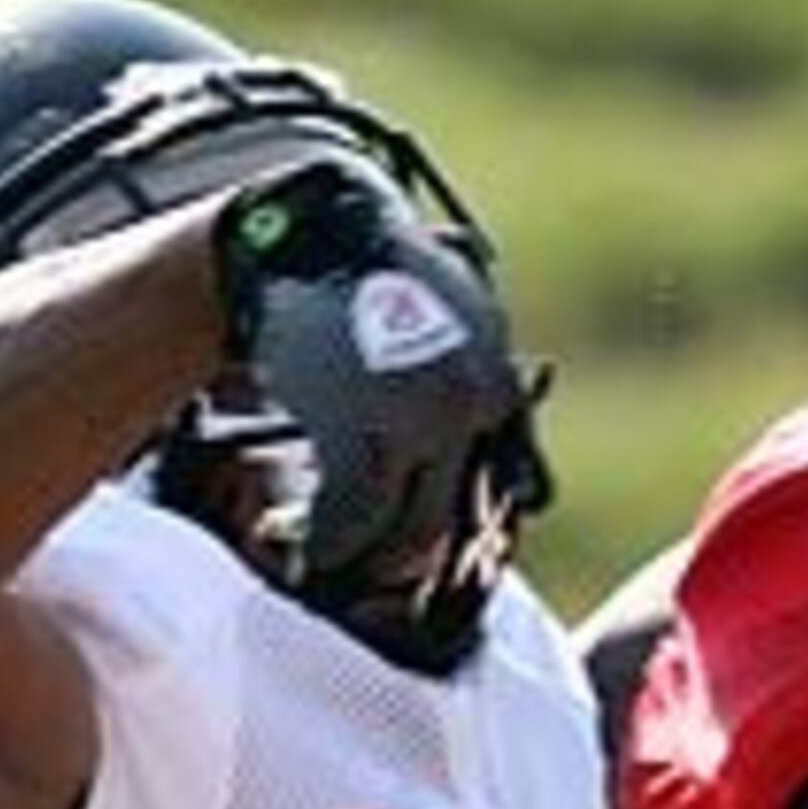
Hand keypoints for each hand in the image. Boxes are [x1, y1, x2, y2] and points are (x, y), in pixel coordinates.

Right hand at [210, 156, 550, 669]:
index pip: (500, 486)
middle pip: (450, 521)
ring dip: (358, 561)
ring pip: (406, 532)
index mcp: (495, 382)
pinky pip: (350, 516)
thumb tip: (518, 479)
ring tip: (316, 559)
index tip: (412, 555)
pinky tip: (289, 539)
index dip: (456, 533)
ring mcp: (420, 421)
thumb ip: (473, 389)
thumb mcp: (446, 322)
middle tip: (359, 576)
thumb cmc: (361, 278)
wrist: (302, 231)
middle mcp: (472, 406)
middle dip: (402, 560)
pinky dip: (321, 540)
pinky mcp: (360, 428)